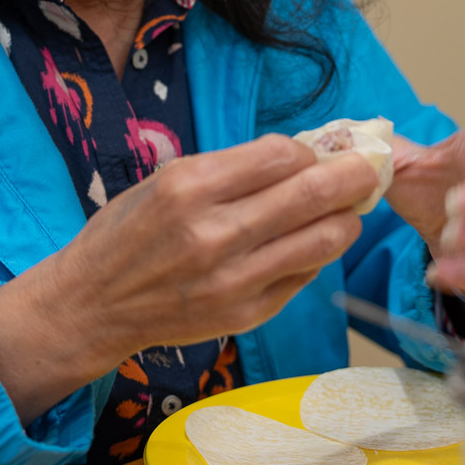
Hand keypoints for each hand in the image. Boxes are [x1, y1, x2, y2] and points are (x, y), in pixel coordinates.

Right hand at [0, 135, 377, 420]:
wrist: (94, 305)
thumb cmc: (127, 234)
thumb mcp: (166, 180)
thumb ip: (231, 169)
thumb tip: (300, 155)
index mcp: (189, 188)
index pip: (281, 155)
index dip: (309, 149)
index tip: (317, 150)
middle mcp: (214, 234)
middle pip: (313, 194)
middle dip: (353, 174)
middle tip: (370, 166)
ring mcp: (233, 280)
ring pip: (323, 239)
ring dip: (346, 217)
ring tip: (348, 208)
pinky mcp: (246, 315)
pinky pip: (304, 276)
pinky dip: (315, 254)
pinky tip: (309, 243)